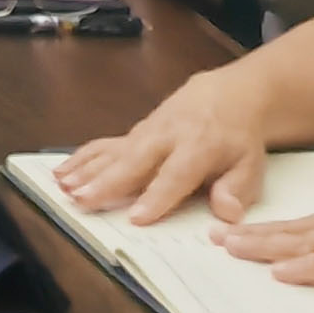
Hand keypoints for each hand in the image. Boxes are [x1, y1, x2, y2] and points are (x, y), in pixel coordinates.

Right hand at [56, 65, 273, 225]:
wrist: (227, 95)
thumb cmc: (238, 139)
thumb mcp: (251, 164)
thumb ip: (237, 189)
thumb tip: (226, 213)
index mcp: (199, 146)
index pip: (175, 174)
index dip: (156, 196)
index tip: (137, 217)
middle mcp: (167, 136)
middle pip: (134, 160)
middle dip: (107, 182)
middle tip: (83, 200)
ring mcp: (146, 131)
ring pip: (113, 151)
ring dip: (87, 170)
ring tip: (64, 187)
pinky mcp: (133, 132)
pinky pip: (104, 144)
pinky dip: (81, 157)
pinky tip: (62, 170)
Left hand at [214, 174, 313, 284]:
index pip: (302, 225)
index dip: (267, 230)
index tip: (235, 232)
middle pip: (292, 231)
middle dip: (252, 236)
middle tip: (214, 239)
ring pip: (304, 243)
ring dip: (266, 248)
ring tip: (231, 251)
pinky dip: (307, 268)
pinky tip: (282, 273)